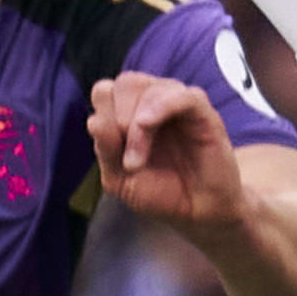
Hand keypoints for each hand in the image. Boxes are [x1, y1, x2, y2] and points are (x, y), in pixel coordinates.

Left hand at [90, 74, 252, 232]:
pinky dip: (160, 108)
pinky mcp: (203, 113)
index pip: (106, 90)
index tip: (111, 149)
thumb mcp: (120, 180)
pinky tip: (147, 126)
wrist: (198, 213)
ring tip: (137, 162)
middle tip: (126, 156)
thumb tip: (94, 121)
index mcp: (130, 113)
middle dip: (118, 118)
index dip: (104, 114)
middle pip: (126, 82)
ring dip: (136, 126)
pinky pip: (181, 96)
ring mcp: (179, 104)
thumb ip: (106, 150)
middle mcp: (154, 102)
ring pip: (149, 88)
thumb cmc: (162, 192)